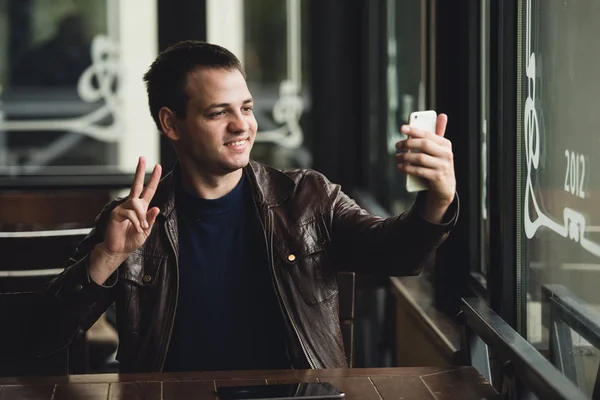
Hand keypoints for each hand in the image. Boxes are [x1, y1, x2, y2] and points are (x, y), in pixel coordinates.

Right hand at [89, 157, 161, 283]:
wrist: (119, 250)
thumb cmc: (131, 240)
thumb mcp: (147, 231)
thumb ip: (151, 220)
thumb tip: (156, 207)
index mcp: (141, 208)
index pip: (148, 190)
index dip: (153, 179)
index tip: (158, 166)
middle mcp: (132, 205)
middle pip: (137, 184)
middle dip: (140, 171)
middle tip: (143, 158)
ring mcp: (123, 208)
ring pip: (136, 204)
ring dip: (142, 217)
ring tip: (142, 228)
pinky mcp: (116, 213)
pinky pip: (129, 213)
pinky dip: (136, 221)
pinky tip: (137, 228)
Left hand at [395, 113, 455, 207]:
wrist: (445, 187)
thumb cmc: (438, 164)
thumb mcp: (440, 149)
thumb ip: (438, 134)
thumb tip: (442, 115)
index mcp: (446, 144)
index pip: (428, 134)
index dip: (414, 130)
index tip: (402, 128)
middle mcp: (446, 154)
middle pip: (424, 145)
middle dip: (408, 143)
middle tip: (397, 145)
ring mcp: (442, 166)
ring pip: (420, 158)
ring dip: (405, 157)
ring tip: (397, 157)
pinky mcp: (437, 177)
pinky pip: (419, 171)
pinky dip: (407, 168)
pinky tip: (400, 167)